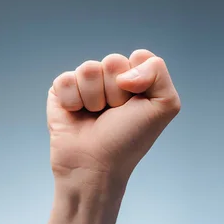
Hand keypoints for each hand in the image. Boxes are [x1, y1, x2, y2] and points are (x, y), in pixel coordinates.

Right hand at [47, 49, 180, 182]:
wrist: (95, 166)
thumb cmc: (128, 141)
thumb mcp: (163, 106)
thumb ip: (158, 72)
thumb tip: (123, 70)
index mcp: (135, 79)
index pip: (138, 57)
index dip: (138, 82)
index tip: (135, 106)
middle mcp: (109, 79)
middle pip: (113, 61)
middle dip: (115, 92)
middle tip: (113, 114)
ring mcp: (84, 84)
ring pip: (88, 69)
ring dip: (94, 99)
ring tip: (95, 117)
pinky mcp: (60, 91)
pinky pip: (66, 80)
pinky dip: (72, 101)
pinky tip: (76, 116)